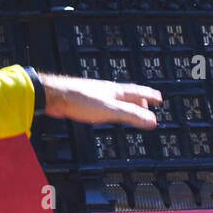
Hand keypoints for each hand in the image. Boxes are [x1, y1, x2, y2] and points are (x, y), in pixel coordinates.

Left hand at [42, 73, 161, 129]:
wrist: (54, 95)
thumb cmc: (79, 99)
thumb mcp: (110, 109)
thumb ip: (131, 115)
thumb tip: (153, 121)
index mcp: (115, 91)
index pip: (137, 92)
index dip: (149, 95)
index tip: (159, 98)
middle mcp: (106, 91)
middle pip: (127, 95)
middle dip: (139, 100)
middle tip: (148, 104)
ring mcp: (96, 96)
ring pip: (115, 100)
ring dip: (125, 105)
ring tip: (131, 109)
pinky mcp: (85, 102)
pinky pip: (104, 105)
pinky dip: (111, 110)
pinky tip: (106, 113)